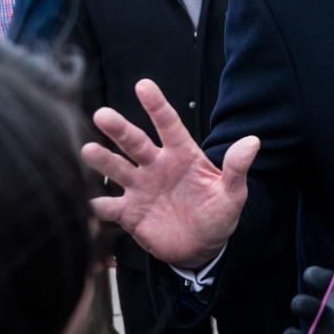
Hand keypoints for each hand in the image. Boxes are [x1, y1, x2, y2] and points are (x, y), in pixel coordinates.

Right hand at [81, 79, 258, 267]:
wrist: (203, 247)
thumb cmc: (218, 213)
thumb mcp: (232, 193)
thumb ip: (237, 168)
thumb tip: (253, 141)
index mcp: (182, 155)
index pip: (169, 125)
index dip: (156, 105)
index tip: (143, 85)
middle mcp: (157, 166)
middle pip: (135, 143)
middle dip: (119, 129)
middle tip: (102, 114)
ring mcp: (140, 188)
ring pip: (117, 169)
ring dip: (103, 161)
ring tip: (88, 151)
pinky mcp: (129, 213)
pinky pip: (108, 207)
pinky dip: (93, 205)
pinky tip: (81, 201)